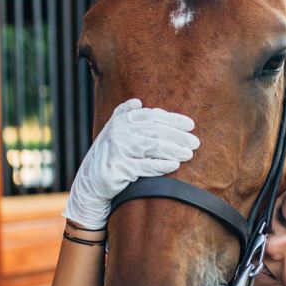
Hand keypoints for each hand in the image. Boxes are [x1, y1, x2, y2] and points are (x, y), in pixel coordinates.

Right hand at [63, 99, 198, 228]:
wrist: (90, 183)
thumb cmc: (109, 157)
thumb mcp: (114, 133)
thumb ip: (124, 116)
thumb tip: (138, 101)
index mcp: (121, 121)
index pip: (152, 116)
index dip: (173, 119)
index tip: (190, 125)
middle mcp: (118, 131)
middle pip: (155, 130)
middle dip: (178, 136)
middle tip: (195, 142)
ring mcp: (117, 149)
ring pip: (152, 146)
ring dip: (173, 150)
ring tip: (189, 154)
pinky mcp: (117, 168)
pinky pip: (144, 166)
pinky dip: (160, 165)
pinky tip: (174, 165)